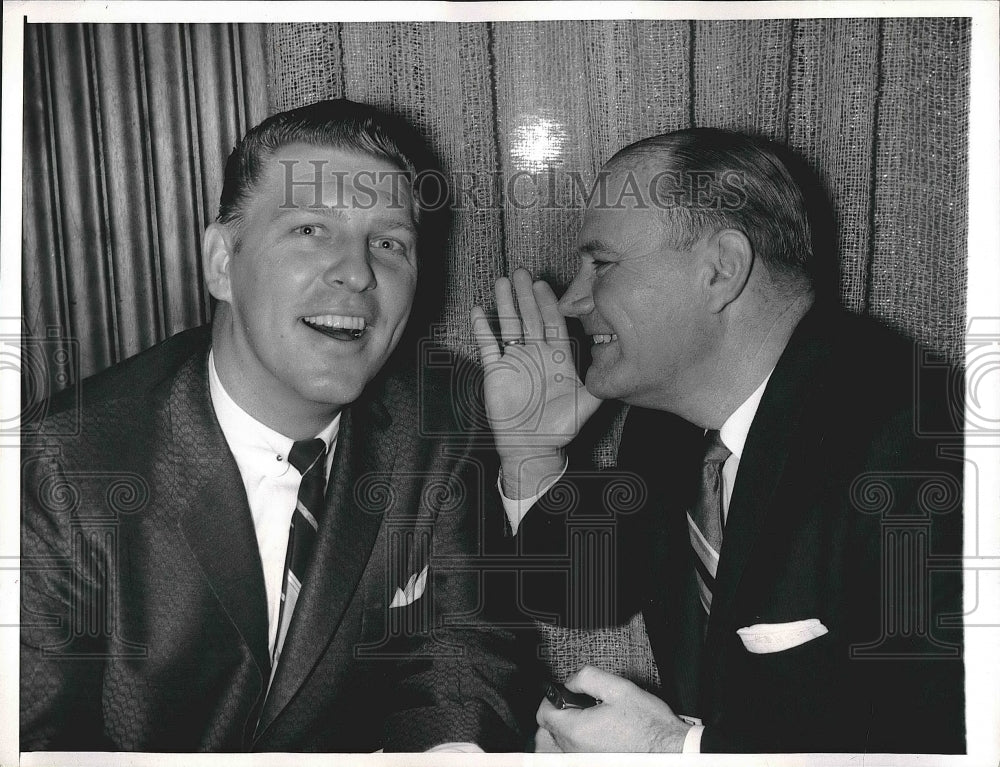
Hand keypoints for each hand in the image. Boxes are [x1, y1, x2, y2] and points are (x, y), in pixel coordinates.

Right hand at [471, 269, 601, 497]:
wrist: (532, 446)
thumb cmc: (560, 428)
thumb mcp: (585, 406)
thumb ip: (598, 387)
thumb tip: (613, 369)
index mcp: (556, 357)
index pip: (553, 323)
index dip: (549, 303)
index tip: (544, 285)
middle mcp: (535, 353)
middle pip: (530, 317)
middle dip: (526, 295)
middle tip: (522, 272)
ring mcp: (515, 360)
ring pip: (509, 325)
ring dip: (505, 304)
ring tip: (502, 282)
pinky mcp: (496, 371)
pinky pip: (487, 346)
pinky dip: (482, 329)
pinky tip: (478, 311)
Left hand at [535, 666, 691, 751]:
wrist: (670, 749)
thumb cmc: (649, 724)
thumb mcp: (618, 687)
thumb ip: (587, 677)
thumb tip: (571, 680)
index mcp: (577, 730)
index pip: (543, 714)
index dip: (550, 697)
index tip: (561, 691)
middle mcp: (577, 751)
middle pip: (552, 728)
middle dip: (562, 711)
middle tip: (581, 700)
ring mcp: (586, 760)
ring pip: (564, 741)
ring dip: (572, 725)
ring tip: (594, 715)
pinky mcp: (596, 763)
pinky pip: (578, 751)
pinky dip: (583, 738)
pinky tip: (602, 730)